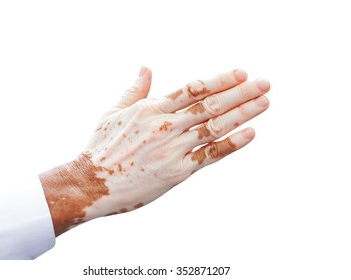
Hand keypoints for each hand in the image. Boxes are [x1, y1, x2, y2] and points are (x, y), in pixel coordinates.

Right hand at [39, 67, 269, 235]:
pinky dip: (231, 145)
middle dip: (240, 93)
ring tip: (264, 103)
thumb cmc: (100, 147)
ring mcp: (172, 149)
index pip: (193, 88)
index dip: (219, 79)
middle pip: (210, 105)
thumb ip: (135, 90)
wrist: (90, 183)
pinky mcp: (176, 172)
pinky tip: (250, 134)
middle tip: (264, 84)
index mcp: (151, 109)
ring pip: (214, 127)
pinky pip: (209, 155)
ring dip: (242, 114)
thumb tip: (146, 67)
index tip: (241, 72)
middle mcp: (165, 126)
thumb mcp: (114, 112)